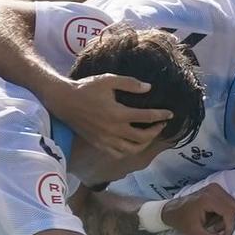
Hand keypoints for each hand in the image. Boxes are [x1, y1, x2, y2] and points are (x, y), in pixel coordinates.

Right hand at [55, 72, 169, 158]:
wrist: (65, 101)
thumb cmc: (87, 88)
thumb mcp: (109, 80)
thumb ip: (130, 83)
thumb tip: (148, 88)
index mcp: (118, 113)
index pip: (147, 117)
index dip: (161, 116)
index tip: (170, 114)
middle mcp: (114, 130)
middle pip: (142, 137)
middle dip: (156, 131)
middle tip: (161, 124)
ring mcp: (106, 139)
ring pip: (132, 149)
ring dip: (144, 144)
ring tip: (149, 135)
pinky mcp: (99, 144)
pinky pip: (118, 153)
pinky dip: (129, 150)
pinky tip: (133, 143)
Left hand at [162, 182, 234, 234]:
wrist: (172, 210)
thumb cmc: (181, 220)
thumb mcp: (195, 232)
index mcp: (207, 199)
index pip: (229, 211)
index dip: (230, 226)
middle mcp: (213, 190)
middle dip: (229, 221)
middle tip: (218, 230)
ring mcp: (214, 187)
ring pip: (233, 204)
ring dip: (228, 217)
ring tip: (215, 225)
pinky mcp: (215, 188)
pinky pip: (229, 201)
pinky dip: (226, 212)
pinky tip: (215, 218)